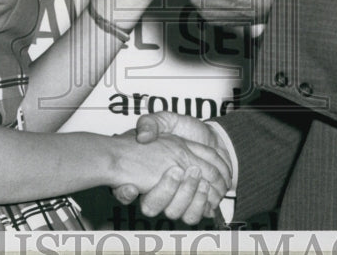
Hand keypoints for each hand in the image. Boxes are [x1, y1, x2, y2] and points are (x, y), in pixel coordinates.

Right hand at [112, 112, 232, 222]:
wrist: (212, 136)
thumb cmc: (184, 129)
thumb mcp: (165, 120)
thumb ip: (150, 123)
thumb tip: (143, 136)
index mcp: (145, 173)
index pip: (126, 191)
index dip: (124, 193)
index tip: (132, 187)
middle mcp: (158, 191)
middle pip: (152, 207)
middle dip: (165, 191)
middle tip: (177, 171)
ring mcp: (176, 200)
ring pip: (174, 212)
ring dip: (186, 196)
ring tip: (196, 177)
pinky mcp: (194, 204)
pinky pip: (193, 216)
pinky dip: (201, 204)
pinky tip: (205, 187)